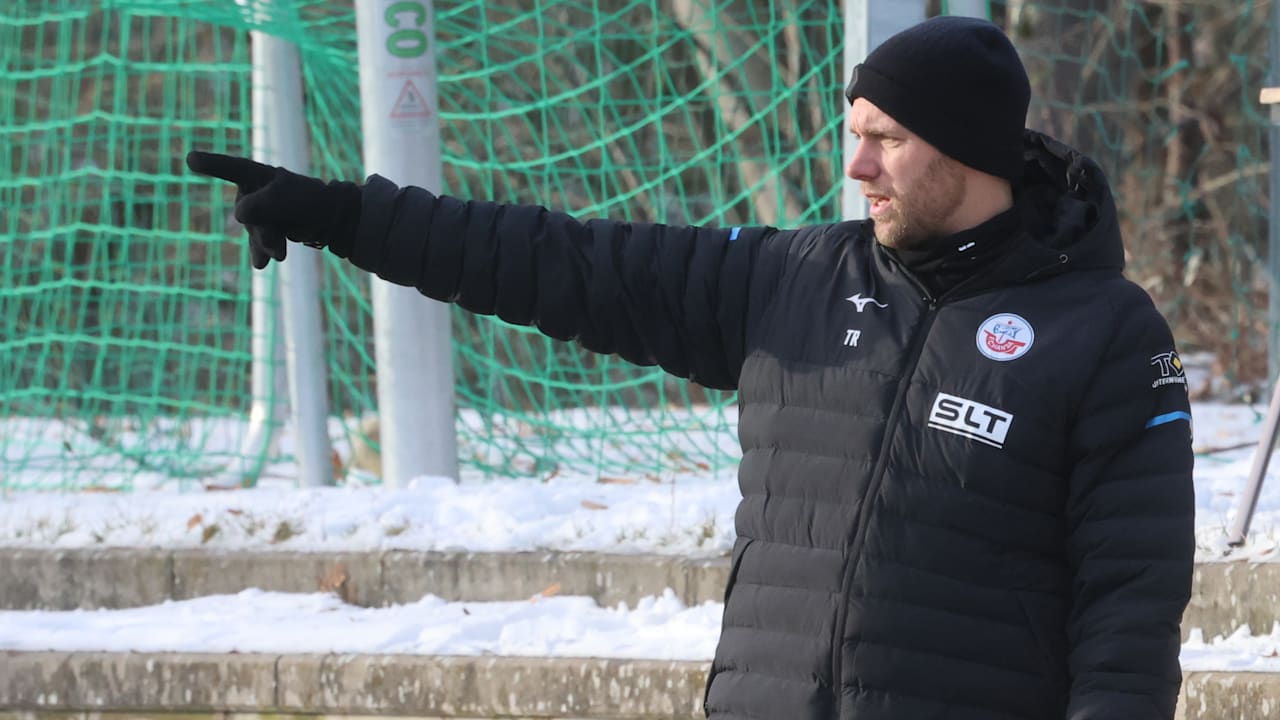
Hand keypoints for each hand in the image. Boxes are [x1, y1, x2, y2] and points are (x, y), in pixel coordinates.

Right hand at [186, 151, 359, 268]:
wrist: (329, 219)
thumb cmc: (309, 200)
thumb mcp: (287, 198)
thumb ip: (262, 204)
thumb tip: (238, 214)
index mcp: (258, 175)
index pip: (232, 168)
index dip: (212, 164)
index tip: (191, 158)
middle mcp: (253, 192)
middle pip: (245, 213)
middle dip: (261, 229)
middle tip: (278, 243)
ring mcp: (258, 211)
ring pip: (252, 230)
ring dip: (265, 242)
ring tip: (281, 255)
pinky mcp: (265, 228)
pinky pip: (257, 242)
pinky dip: (261, 252)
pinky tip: (261, 264)